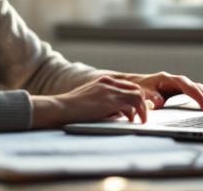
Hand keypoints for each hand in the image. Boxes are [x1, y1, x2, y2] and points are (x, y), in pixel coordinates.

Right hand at [31, 75, 148, 128]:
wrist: (61, 108)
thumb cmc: (72, 109)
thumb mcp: (90, 100)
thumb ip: (104, 102)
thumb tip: (120, 113)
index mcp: (103, 81)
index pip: (127, 86)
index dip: (135, 97)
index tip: (137, 109)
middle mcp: (109, 82)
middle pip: (135, 89)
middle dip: (142, 103)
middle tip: (142, 116)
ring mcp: (110, 90)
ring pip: (137, 95)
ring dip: (142, 109)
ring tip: (141, 120)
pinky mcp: (111, 100)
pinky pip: (133, 104)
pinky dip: (137, 113)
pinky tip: (134, 121)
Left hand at [115, 72, 202, 110]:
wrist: (131, 85)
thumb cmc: (136, 89)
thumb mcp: (141, 92)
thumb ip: (150, 96)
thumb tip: (160, 101)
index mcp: (167, 79)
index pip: (187, 85)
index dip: (197, 95)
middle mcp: (175, 80)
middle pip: (197, 86)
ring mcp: (178, 85)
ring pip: (199, 89)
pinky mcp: (179, 91)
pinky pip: (196, 93)